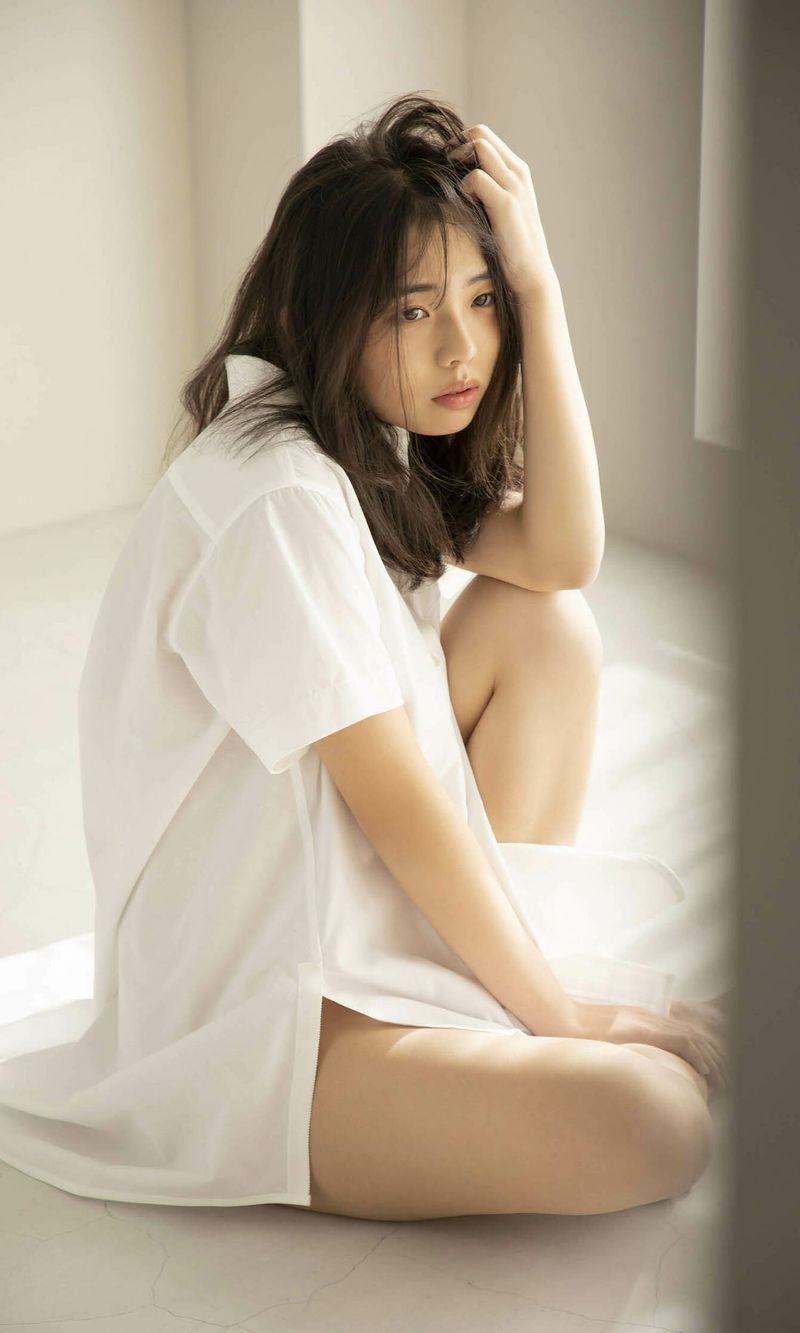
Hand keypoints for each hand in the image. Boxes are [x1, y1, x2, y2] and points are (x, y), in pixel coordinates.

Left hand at [446, 123, 557, 301]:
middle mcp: (517, 172)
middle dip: (455, 148)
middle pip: (479, 133)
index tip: (447, 170)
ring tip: (453, 189)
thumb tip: (450, 182)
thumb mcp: (495, 212)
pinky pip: (476, 177)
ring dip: (458, 162)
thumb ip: (483, 192)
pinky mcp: (506, 204)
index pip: (483, 136)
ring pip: (479, 146)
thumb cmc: (508, 248)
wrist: (530, 276)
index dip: (460, 147)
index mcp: (515, 171)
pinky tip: (463, 205)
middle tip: (444, 175)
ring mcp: (514, 186)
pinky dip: (463, 186)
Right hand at [570, 999, 729, 1091]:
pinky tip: (706, 1071)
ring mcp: (649, 1023)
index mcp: (641, 1021)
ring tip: (723, 1078)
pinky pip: (683, 1041)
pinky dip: (698, 1055)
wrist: (563, 1020)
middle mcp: (650, 1019)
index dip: (698, 1052)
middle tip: (725, 1077)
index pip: (679, 1035)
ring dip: (711, 1058)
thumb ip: (618, 1052)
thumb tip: (621, 1074)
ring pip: (693, 1038)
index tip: (709, 1070)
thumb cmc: (577, 1036)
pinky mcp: (648, 1030)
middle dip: (713, 1056)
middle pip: (692, 1035)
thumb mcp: (602, 1043)